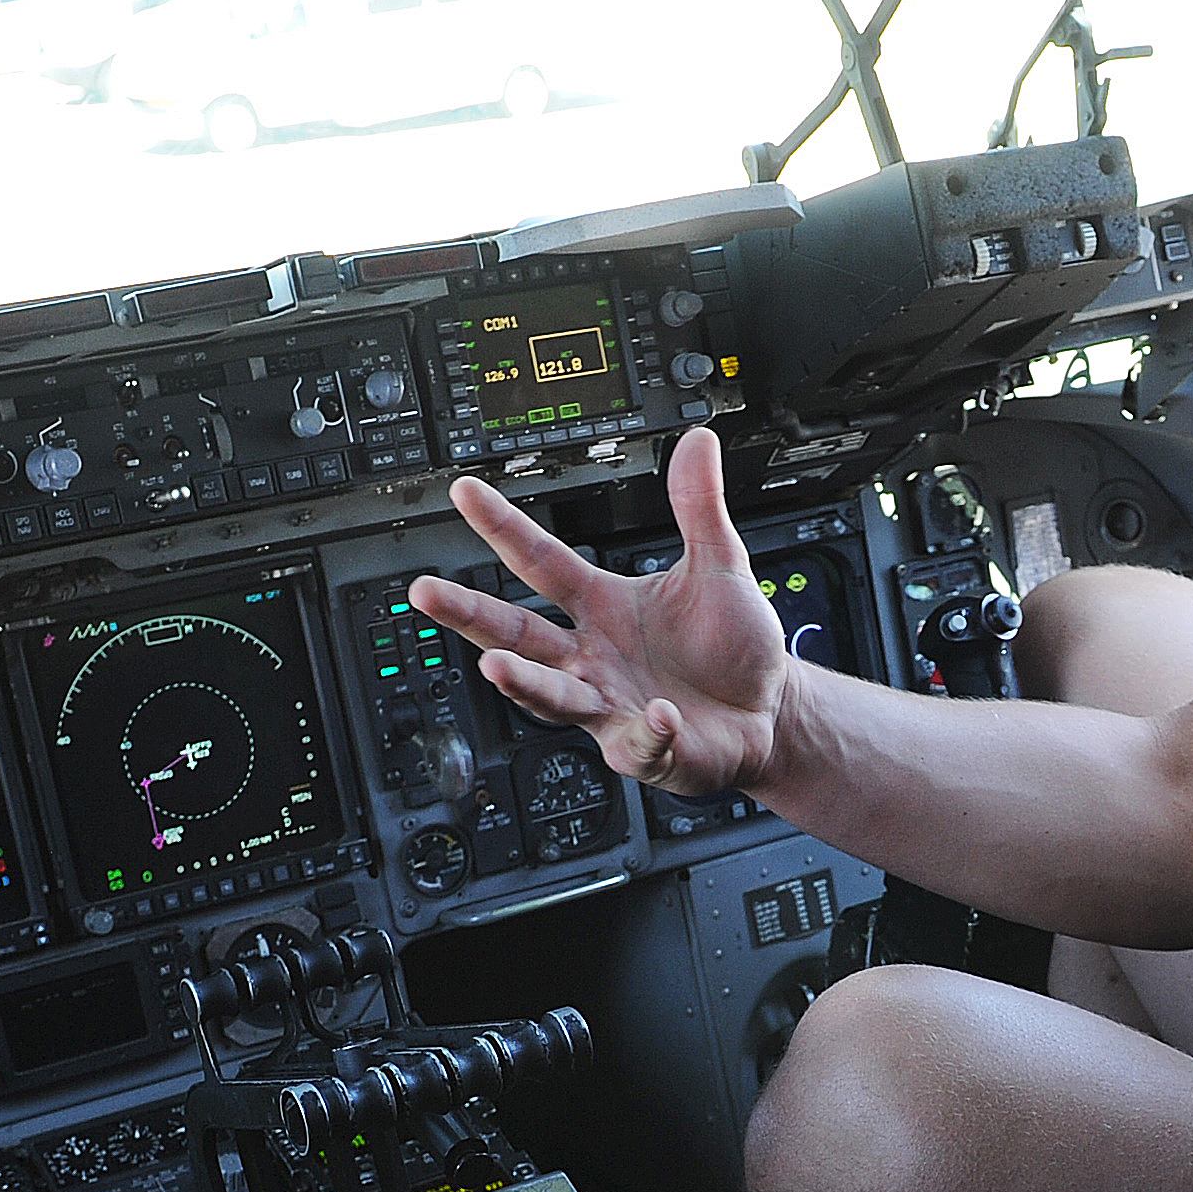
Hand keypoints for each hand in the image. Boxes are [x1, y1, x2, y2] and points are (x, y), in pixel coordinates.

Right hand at [411, 427, 792, 802]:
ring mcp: (611, 705)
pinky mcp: (644, 749)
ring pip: (554, 697)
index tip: (465, 492)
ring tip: (497, 669)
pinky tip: (657, 714)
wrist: (767, 711)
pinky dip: (648, 731)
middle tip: (425, 592)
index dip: (502, 526)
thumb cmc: (732, 646)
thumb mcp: (719, 565)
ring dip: (526, 684)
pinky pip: (640, 741)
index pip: (540, 561)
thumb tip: (696, 443)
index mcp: (601, 606)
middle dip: (470, 614)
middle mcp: (593, 657)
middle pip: (517, 633)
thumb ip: (698, 507)